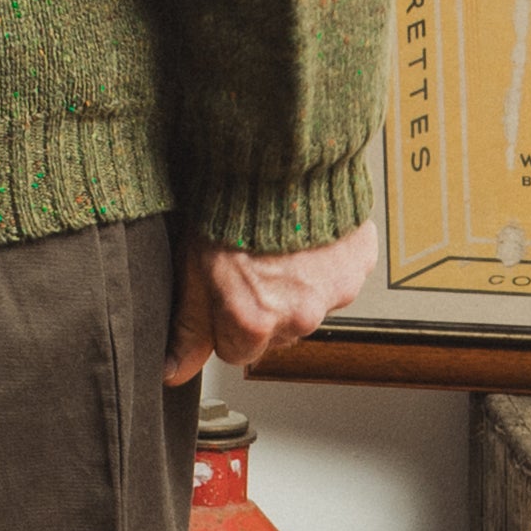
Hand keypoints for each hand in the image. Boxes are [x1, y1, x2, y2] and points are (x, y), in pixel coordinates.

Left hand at [161, 219, 377, 384]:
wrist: (274, 157)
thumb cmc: (226, 206)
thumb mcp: (192, 267)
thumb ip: (188, 328)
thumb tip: (173, 372)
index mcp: (254, 322)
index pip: (233, 351)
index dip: (221, 319)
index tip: (219, 289)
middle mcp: (299, 317)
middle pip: (274, 331)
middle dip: (260, 305)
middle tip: (244, 260)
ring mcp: (334, 293)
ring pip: (305, 304)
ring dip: (291, 283)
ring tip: (271, 243)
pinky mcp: (358, 266)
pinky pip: (336, 276)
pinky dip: (321, 261)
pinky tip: (300, 234)